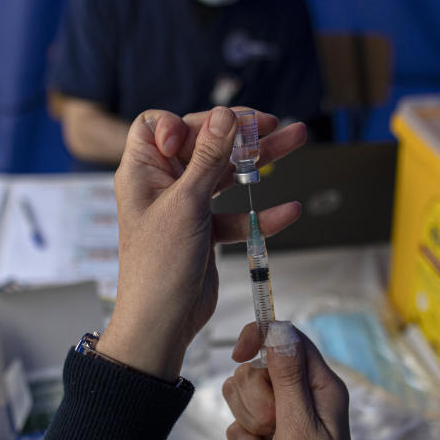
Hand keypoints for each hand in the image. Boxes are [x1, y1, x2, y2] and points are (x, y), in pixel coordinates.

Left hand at [97, 107, 306, 380]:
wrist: (161, 324)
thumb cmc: (159, 264)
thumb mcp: (186, 203)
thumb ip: (207, 158)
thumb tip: (224, 115)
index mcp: (143, 171)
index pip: (158, 126)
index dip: (183, 123)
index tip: (209, 131)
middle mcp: (162, 185)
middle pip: (202, 145)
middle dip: (238, 132)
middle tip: (272, 122)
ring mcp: (185, 208)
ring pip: (224, 175)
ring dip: (258, 161)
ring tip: (296, 138)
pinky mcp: (204, 232)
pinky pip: (234, 214)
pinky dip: (259, 213)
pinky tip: (289, 210)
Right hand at [223, 321, 371, 439]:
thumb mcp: (301, 428)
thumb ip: (288, 378)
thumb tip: (279, 332)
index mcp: (320, 385)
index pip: (287, 338)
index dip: (260, 337)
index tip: (239, 353)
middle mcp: (301, 394)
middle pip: (256, 367)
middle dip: (255, 399)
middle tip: (274, 424)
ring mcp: (282, 413)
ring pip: (242, 393)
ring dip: (248, 422)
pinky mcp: (265, 432)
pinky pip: (237, 422)